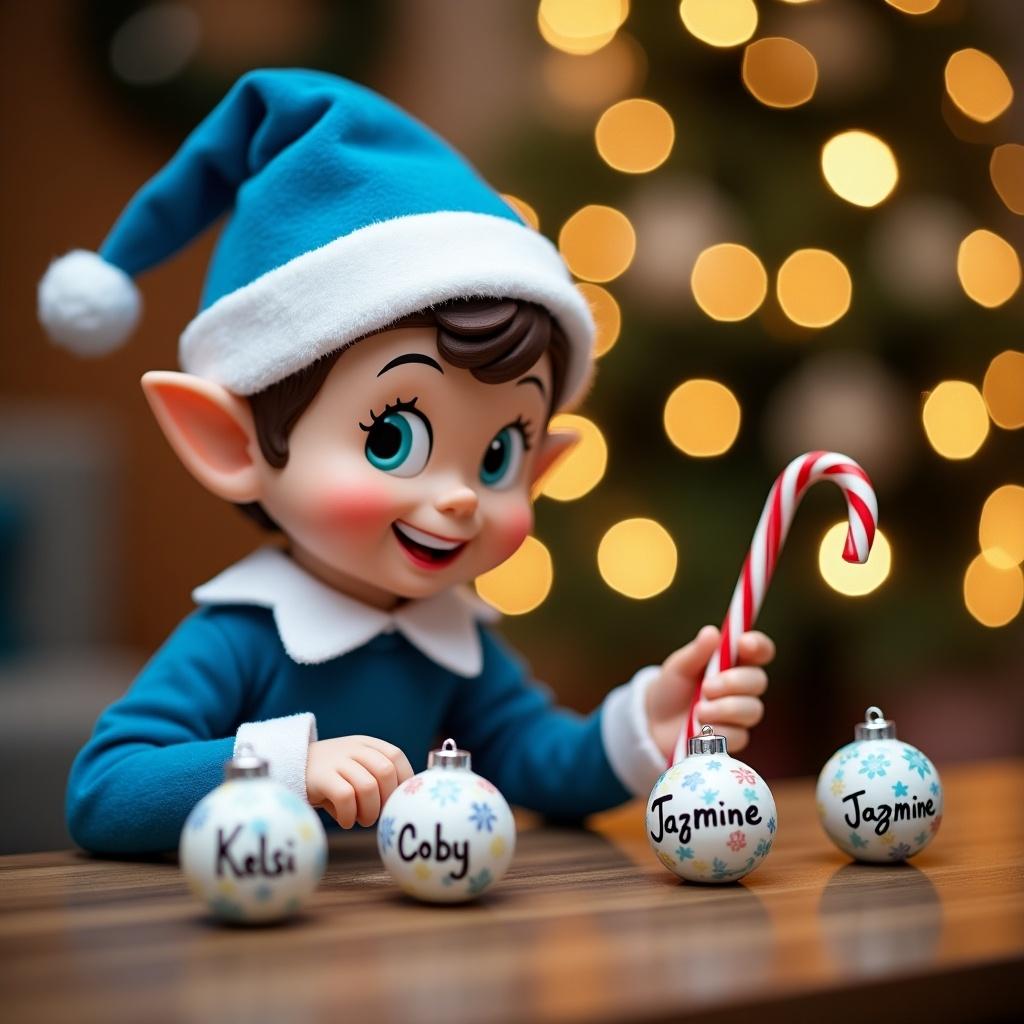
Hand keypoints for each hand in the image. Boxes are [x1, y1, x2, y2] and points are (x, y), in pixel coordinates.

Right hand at [305, 735, 413, 827]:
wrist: (291, 767)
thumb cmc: (333, 776)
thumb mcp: (356, 767)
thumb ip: (378, 778)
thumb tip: (400, 805)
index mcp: (366, 744)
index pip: (396, 756)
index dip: (402, 781)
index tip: (396, 801)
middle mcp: (354, 748)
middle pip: (386, 772)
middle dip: (386, 800)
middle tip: (377, 814)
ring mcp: (336, 760)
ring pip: (368, 786)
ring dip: (370, 812)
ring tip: (362, 820)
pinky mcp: (321, 777)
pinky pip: (345, 797)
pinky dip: (349, 815)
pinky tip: (345, 821)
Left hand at [644, 626, 773, 759]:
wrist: (654, 723)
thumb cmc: (670, 689)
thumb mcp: (678, 667)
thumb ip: (696, 652)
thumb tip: (712, 632)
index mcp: (733, 662)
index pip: (759, 651)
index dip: (759, 645)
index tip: (744, 643)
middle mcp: (742, 687)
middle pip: (758, 680)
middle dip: (734, 683)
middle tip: (706, 687)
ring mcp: (740, 714)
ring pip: (752, 710)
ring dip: (723, 709)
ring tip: (698, 711)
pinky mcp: (734, 738)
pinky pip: (738, 735)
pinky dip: (718, 732)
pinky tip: (699, 731)